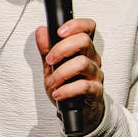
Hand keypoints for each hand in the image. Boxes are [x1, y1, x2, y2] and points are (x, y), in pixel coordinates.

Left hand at [35, 18, 104, 133]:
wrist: (78, 111)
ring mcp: (95, 74)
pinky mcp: (96, 91)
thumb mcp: (52, 66)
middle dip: (62, 48)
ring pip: (82, 63)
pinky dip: (66, 90)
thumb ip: (46, 49)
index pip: (88, 27)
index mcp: (83, 49)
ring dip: (62, 72)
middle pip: (84, 41)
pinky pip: (83, 86)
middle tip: (50, 60)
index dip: (75, 24)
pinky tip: (58, 93)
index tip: (59, 32)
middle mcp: (92, 58)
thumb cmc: (67, 86)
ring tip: (52, 82)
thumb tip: (41, 32)